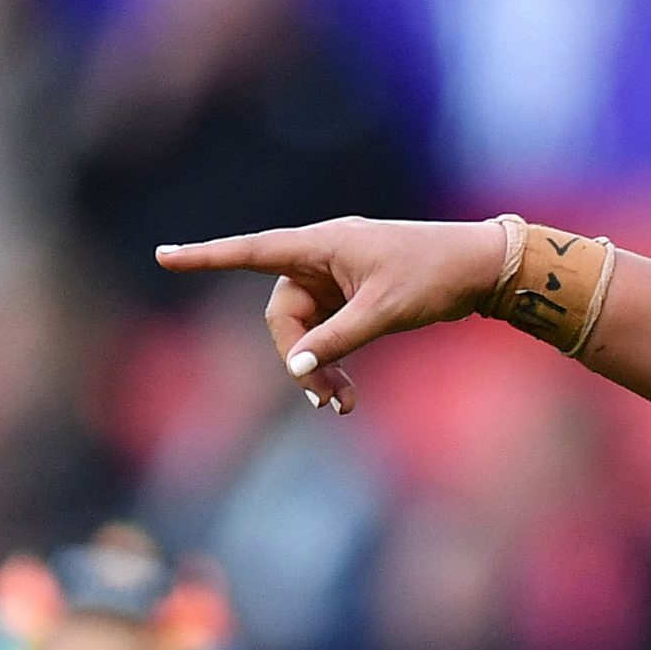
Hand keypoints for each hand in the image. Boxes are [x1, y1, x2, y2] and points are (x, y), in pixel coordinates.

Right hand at [156, 216, 509, 413]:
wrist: (486, 267)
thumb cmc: (436, 276)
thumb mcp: (383, 312)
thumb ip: (337, 340)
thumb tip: (296, 367)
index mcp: (322, 245)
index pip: (251, 251)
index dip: (206, 257)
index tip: (164, 256)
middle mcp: (324, 256)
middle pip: (284, 313)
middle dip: (298, 357)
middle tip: (325, 400)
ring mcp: (341, 275)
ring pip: (307, 327)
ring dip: (318, 365)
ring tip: (342, 405)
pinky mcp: (358, 293)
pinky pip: (330, 328)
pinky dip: (334, 357)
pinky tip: (345, 391)